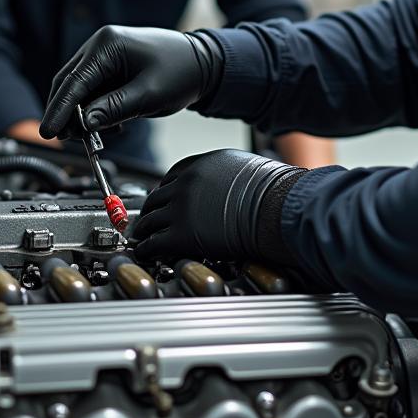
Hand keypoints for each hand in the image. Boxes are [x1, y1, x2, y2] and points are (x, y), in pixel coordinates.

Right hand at [39, 26, 218, 138]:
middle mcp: (100, 45)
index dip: (59, 110)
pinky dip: (94, 109)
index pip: (74, 82)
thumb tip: (84, 123)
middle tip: (69, 140)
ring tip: (92, 136)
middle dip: (66, 114)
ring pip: (78, 89)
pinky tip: (108, 124)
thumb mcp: (148, 95)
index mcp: (107, 45)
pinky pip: (92, 90)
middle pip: (68, 83)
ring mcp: (104, 54)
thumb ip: (113, 108)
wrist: (203, 63)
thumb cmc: (182, 72)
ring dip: (80, 114)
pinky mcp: (110, 66)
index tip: (49, 132)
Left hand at [129, 148, 303, 261]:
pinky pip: (154, 242)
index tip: (163, 199)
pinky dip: (147, 249)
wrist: (275, 209)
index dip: (165, 189)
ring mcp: (182, 207)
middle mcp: (187, 182)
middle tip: (147, 220)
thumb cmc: (272, 191)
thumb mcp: (246, 168)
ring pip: (151, 219)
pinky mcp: (181, 233)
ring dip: (144, 230)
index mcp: (202, 164)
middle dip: (150, 210)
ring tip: (141, 238)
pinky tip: (145, 252)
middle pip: (157, 197)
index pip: (172, 175)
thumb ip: (227, 175)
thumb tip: (230, 185)